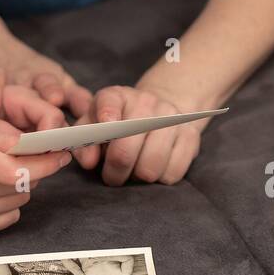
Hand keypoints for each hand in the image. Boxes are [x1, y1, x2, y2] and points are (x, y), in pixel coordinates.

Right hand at [0, 31, 92, 118]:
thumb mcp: (53, 81)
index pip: (45, 78)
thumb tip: (101, 123)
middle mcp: (10, 70)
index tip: (54, 99)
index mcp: (37, 74)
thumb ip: (74, 98)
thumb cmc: (27, 72)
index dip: (49, 87)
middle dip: (1, 89)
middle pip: (7, 77)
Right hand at [0, 124, 72, 238]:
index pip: (17, 169)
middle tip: (28, 160)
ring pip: (18, 203)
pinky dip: (8, 205)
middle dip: (32, 172)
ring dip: (19, 189)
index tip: (62, 155)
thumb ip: (3, 138)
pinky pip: (8, 219)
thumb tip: (38, 145)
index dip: (45, 163)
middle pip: (21, 187)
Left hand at [70, 85, 209, 185]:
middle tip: (112, 177)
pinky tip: (154, 167)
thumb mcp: (94, 125)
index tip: (104, 135)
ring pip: (150, 168)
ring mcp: (171, 119)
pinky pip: (172, 174)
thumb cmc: (117, 122)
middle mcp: (146, 103)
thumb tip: (89, 163)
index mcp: (116, 96)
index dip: (104, 122)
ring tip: (134, 170)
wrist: (158, 110)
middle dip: (115, 172)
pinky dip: (160, 178)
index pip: (108, 104)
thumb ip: (83, 142)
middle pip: (125, 151)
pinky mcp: (190, 137)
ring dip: (139, 178)